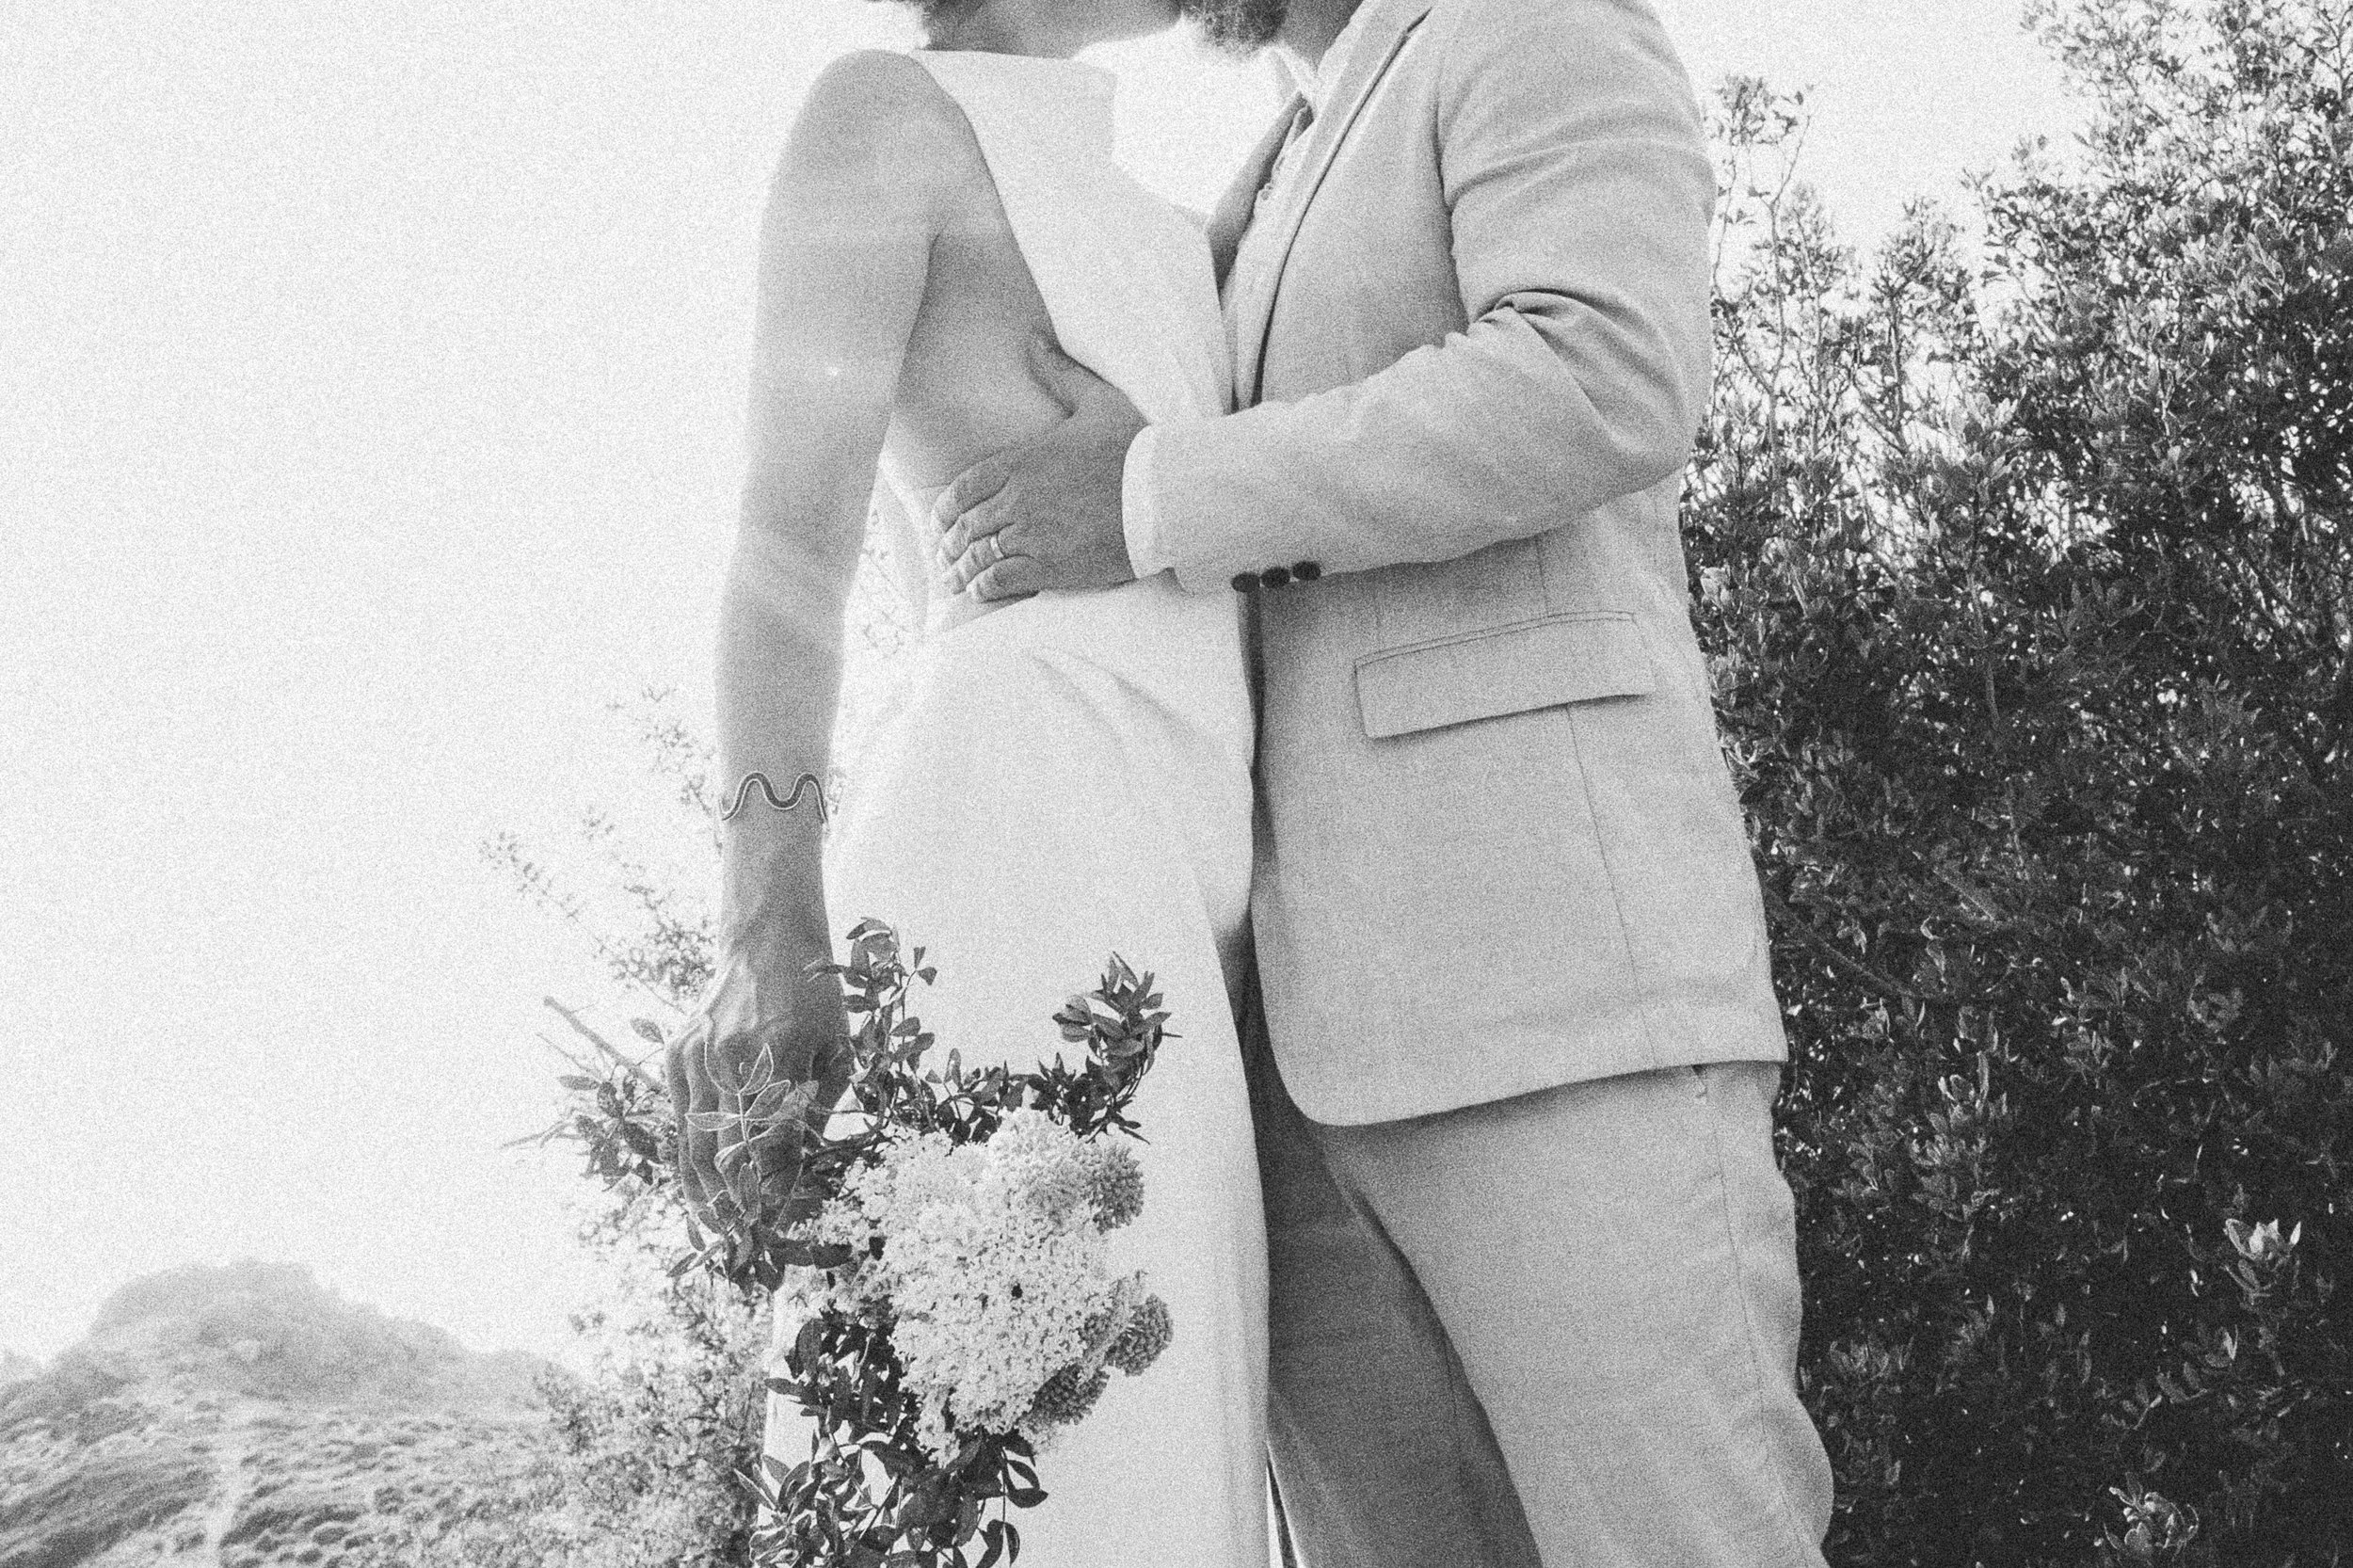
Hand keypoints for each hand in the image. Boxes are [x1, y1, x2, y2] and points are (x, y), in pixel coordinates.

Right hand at [664, 937, 848, 1239]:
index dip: (775, 1193)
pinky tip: (697, 1193)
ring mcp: (699, 1056)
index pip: (774, 1145)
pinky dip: (686, 1160)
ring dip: (705, 1195)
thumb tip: (800, 1172)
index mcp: (784, 1055)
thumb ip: (817, 1109)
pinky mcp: (676, 1053)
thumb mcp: (838, 1049)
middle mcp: (735, 1057)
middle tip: (745, 1248)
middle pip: (729, 1152)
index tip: (780, 1230)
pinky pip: (679, 1119)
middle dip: (737, 1206)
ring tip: (717, 1234)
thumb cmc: (816, 1001)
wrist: (767, 944)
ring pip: (695, 1142)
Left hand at [932, 336, 1145, 600]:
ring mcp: (1031, 533)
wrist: (1166, 493)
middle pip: (967, 525)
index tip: (940, 522)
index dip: (946, 509)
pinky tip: (979, 591)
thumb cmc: (1136, 446)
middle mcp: (1018, 498)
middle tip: (943, 557)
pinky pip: (1001, 579)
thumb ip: (1059, 373)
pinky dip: (984, 587)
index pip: (965, 487)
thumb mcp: (1096, 400)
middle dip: (949, 544)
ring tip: (954, 581)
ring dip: (960, 570)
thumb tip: (1034, 339)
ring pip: (978, 555)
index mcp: (1022, 461)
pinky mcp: (1049, 566)